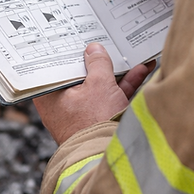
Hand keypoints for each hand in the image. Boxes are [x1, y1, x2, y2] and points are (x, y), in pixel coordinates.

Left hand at [33, 43, 154, 144]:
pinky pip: (110, 96)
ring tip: (129, 53)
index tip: (75, 37)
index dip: (67, 52)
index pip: (55, 68)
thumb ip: (98, 63)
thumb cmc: (94, 122)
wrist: (108, 155)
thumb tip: (94, 49)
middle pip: (80, 75)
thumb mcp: (99, 84)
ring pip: (98, 85)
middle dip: (96, 60)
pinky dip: (124, 84)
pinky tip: (142, 69)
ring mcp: (82, 113)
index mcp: (51, 96)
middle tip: (103, 42)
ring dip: (115, 71)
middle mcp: (63, 105)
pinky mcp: (100, 119)